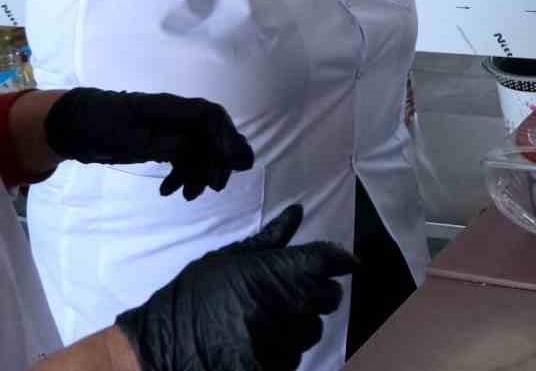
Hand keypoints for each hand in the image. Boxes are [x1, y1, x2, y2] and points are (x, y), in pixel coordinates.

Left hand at [44, 89, 253, 199]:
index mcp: (170, 107)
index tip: (223, 166)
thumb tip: (190, 149)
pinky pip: (185, 155)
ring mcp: (172, 127)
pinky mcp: (164, 140)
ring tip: (189, 196)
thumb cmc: (97, 126)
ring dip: (200, 172)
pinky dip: (183, 174)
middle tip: (215, 187)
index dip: (223, 140)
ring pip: (200, 148)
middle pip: (213, 133)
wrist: (73, 125)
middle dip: (218, 160)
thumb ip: (160, 142)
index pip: (210, 117)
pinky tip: (169, 191)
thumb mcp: (126, 137)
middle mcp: (177, 114)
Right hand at [115, 204, 357, 370]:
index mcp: (278, 269)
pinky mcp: (265, 366)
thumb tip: (296, 211)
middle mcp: (285, 301)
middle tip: (287, 300)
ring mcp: (278, 337)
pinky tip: (260, 348)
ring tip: (265, 325)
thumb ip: (271, 239)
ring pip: (312, 333)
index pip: (330, 260)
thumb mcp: (231, 257)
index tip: (345, 266)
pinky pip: (293, 361)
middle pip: (330, 298)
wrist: (159, 341)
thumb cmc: (195, 294)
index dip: (341, 262)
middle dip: (316, 298)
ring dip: (297, 330)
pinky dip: (282, 356)